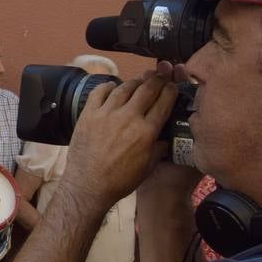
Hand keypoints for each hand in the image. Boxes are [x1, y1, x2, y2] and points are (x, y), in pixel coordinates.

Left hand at [60, 69, 178, 209]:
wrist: (88, 185)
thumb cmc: (120, 180)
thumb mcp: (148, 166)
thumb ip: (159, 148)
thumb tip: (166, 137)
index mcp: (146, 131)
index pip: (164, 102)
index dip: (170, 90)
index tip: (173, 85)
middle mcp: (128, 118)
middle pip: (146, 89)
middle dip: (156, 79)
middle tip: (159, 75)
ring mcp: (106, 114)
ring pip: (124, 87)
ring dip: (134, 82)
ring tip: (139, 81)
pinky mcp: (88, 114)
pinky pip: (99, 92)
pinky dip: (108, 86)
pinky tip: (113, 87)